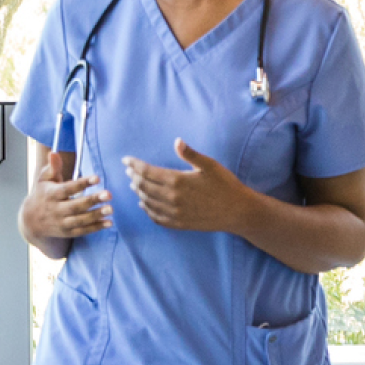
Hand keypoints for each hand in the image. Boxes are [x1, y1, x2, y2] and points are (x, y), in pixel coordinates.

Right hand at [20, 159, 111, 241]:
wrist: (30, 220)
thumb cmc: (42, 194)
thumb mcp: (43, 180)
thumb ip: (53, 168)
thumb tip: (54, 153)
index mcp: (51, 194)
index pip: (68, 189)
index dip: (83, 183)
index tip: (97, 178)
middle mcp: (56, 209)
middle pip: (76, 206)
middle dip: (92, 200)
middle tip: (109, 194)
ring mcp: (61, 222)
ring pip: (80, 220)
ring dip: (96, 215)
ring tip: (111, 209)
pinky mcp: (66, 232)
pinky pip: (82, 231)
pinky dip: (96, 227)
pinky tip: (109, 222)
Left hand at [123, 140, 258, 232]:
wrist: (239, 211)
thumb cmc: (226, 185)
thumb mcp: (210, 165)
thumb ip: (190, 154)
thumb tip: (176, 141)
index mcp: (178, 180)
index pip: (147, 171)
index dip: (134, 165)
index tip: (125, 160)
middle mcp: (172, 198)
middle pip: (143, 186)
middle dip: (133, 177)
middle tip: (129, 171)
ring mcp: (174, 212)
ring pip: (147, 202)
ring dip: (138, 192)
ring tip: (134, 184)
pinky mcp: (178, 223)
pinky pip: (155, 217)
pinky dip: (146, 209)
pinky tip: (144, 204)